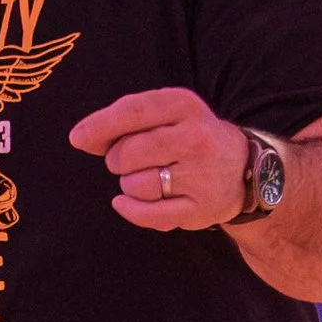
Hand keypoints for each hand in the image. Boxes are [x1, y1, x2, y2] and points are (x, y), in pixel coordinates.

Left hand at [69, 86, 250, 232]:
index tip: (78, 138)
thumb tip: (82, 138)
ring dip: (130, 185)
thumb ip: (124, 121)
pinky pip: (147, 215)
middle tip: (135, 160)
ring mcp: (199, 176)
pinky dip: (130, 209)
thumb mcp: (166, 115)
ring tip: (151, 178)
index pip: (133, 112)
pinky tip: (128, 201)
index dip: (99, 126)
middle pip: (127, 153)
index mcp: (184, 106)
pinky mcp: (198, 209)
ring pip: (135, 185)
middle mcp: (195, 138)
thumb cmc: (189, 138)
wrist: (244, 169)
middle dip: (118, 160)